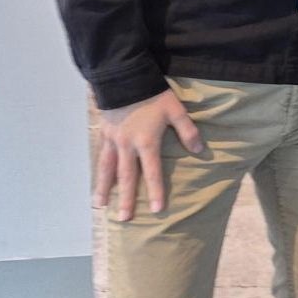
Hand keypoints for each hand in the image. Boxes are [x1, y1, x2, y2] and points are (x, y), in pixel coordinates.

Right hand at [94, 90, 203, 220]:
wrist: (125, 79)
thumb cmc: (153, 95)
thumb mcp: (176, 110)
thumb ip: (187, 131)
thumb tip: (199, 150)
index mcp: (146, 142)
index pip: (152, 172)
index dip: (155, 191)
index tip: (156, 210)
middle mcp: (127, 146)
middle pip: (127, 177)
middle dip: (126, 199)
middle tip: (124, 219)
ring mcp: (113, 141)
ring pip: (107, 170)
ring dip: (104, 189)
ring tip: (100, 205)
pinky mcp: (104, 133)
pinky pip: (100, 156)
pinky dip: (99, 170)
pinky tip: (97, 179)